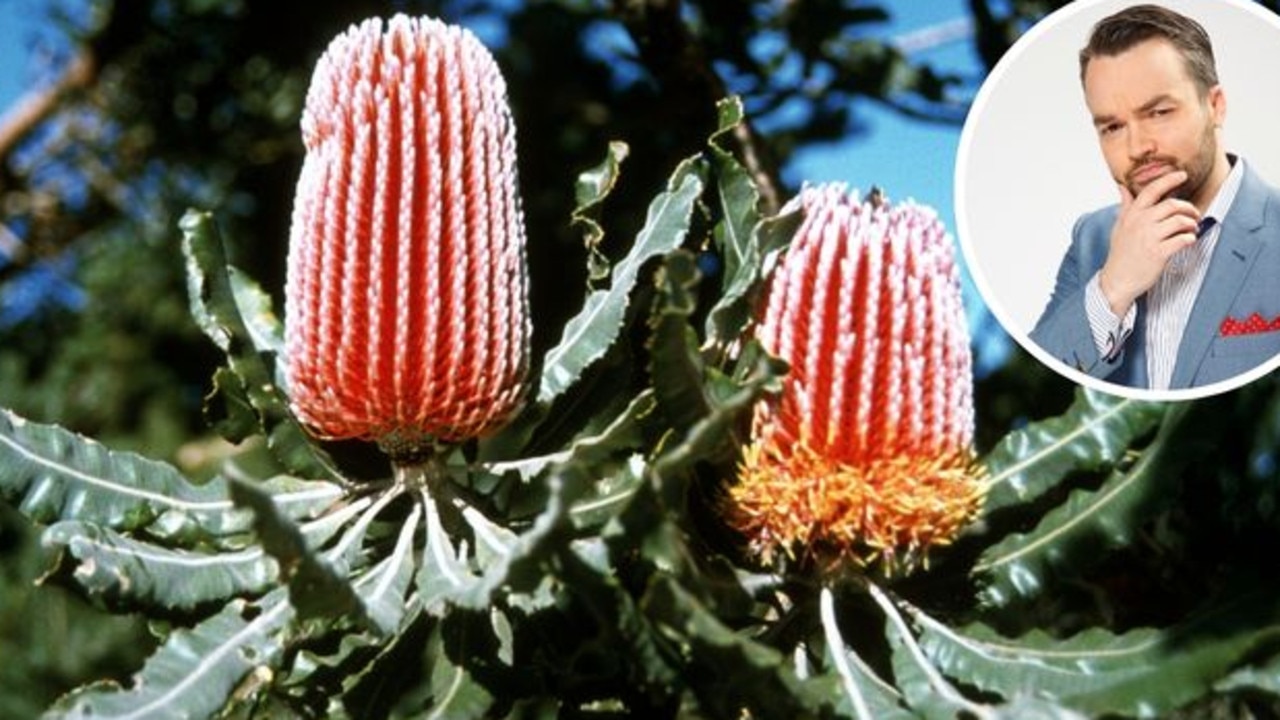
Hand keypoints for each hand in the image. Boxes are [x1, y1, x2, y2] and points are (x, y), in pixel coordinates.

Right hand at [1098, 170, 1200, 316]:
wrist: (1117, 280)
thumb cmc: (1120, 254)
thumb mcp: (1119, 227)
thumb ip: (1125, 206)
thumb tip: (1122, 187)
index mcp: (1132, 215)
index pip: (1152, 190)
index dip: (1169, 179)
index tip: (1182, 175)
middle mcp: (1140, 223)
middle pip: (1172, 205)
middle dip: (1188, 208)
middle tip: (1194, 214)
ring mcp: (1149, 238)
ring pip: (1181, 221)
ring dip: (1192, 224)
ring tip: (1192, 229)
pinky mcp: (1159, 253)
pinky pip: (1183, 240)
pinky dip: (1190, 238)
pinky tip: (1188, 241)